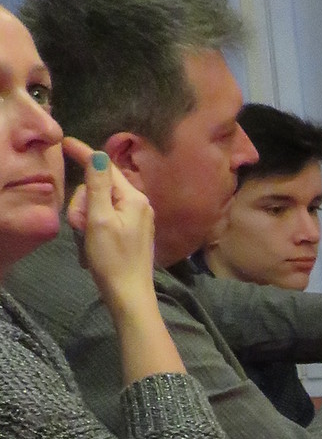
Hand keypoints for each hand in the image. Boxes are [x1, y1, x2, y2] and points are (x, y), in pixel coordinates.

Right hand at [64, 140, 158, 312]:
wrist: (129, 295)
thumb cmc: (113, 259)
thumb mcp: (100, 220)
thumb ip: (98, 186)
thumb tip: (99, 155)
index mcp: (134, 198)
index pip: (106, 168)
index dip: (85, 154)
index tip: (65, 143)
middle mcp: (139, 205)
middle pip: (99, 188)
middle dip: (83, 203)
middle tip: (79, 226)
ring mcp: (135, 219)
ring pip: (98, 205)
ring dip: (85, 219)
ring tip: (86, 240)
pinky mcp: (130, 233)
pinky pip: (104, 219)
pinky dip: (93, 229)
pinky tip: (91, 246)